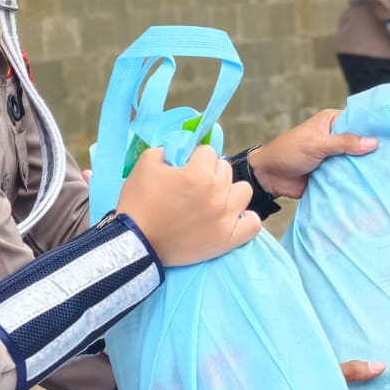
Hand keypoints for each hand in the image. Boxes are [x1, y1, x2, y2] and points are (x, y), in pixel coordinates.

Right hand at [116, 144, 259, 266]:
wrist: (136, 242)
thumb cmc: (139, 202)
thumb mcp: (147, 162)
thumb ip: (170, 148)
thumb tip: (184, 147)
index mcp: (199, 174)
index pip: (208, 152)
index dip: (194, 158)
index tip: (183, 169)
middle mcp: (217, 194)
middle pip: (225, 170)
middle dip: (210, 173)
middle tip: (193, 187)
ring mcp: (225, 218)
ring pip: (243, 191)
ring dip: (229, 192)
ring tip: (213, 200)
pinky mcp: (227, 239)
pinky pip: (253, 224)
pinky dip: (245, 219)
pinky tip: (230, 217)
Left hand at [247, 110, 377, 199]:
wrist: (268, 178)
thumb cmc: (287, 153)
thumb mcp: (316, 145)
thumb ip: (343, 143)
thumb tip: (373, 142)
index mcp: (332, 122)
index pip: (358, 120)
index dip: (374, 127)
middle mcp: (336, 137)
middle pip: (361, 142)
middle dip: (374, 151)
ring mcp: (336, 157)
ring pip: (357, 161)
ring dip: (367, 168)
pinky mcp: (334, 174)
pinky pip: (349, 177)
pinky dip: (358, 181)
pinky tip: (376, 185)